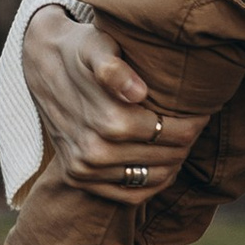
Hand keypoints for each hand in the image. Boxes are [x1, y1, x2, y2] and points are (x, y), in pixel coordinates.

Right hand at [20, 6, 202, 197]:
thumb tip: (138, 92)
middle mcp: (96, 152)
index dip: (195, 122)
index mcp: (110, 122)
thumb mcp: (98, 47)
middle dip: (185, 141)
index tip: (200, 109)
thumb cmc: (82, 51)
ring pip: (153, 179)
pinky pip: (129, 196)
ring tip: (177, 140)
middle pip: (168, 157)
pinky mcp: (79, 180)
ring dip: (173, 162)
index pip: (176, 134)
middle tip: (191, 124)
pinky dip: (151, 184)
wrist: (44, 65)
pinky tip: (160, 164)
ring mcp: (85, 170)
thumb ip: (115, 68)